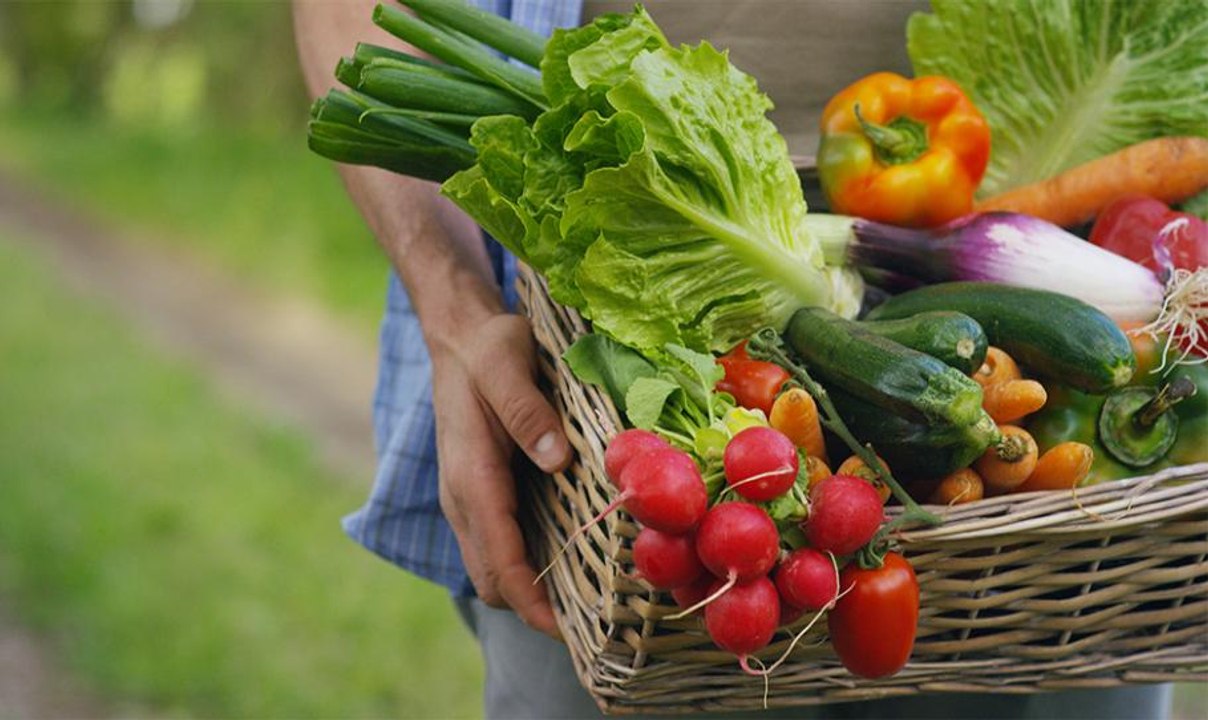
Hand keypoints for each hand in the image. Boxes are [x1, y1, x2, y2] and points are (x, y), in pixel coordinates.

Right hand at [430, 312, 571, 638]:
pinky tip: (568, 560)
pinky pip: (498, 545)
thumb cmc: (487, 348)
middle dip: (534, 610)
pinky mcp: (479, 493)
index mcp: (470, 477)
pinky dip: (526, 566)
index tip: (569, 632)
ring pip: (492, 568)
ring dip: (530, 592)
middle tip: (593, 624)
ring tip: (587, 604)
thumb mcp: (506, 363)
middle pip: (492, 580)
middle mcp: (463, 498)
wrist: (459, 335)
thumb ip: (526, 410)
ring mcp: (468, 499)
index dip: (532, 603)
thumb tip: (555, 459)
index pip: (498, 561)